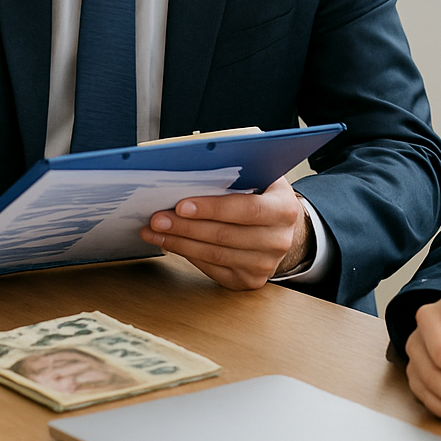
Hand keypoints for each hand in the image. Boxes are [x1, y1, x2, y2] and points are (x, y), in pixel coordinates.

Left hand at [140, 177, 307, 289]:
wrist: (280, 228)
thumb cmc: (263, 195)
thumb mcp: (261, 175)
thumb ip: (238, 168)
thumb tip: (198, 159)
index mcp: (284, 209)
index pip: (247, 210)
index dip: (213, 208)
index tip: (182, 205)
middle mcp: (278, 240)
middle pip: (225, 235)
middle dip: (186, 226)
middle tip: (158, 218)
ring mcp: (264, 264)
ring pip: (215, 255)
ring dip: (179, 242)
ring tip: (155, 231)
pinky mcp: (249, 280)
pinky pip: (213, 269)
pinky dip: (187, 255)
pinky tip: (169, 243)